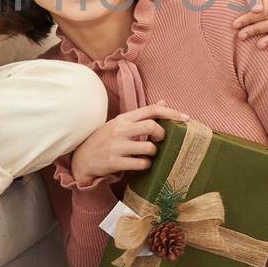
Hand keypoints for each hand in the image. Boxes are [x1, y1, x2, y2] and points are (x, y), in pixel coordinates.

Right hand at [70, 100, 190, 185]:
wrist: (81, 159)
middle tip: (160, 140)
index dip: (171, 112)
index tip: (186, 118)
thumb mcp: (120, 123)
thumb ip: (141, 115)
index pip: (151, 110)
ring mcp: (117, 146)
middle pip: (153, 126)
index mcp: (123, 118)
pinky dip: (145, 165)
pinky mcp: (114, 162)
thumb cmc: (104, 139)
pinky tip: (139, 164)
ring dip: (153, 153)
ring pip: (149, 148)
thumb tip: (164, 102)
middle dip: (162, 135)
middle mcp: (120, 130)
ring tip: (147, 155)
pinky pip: (141, 164)